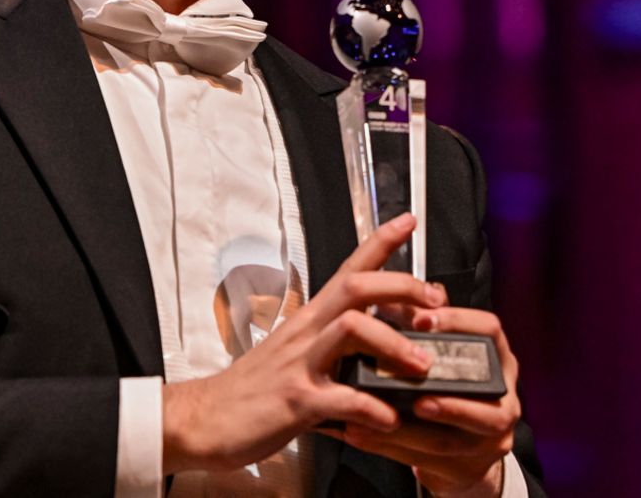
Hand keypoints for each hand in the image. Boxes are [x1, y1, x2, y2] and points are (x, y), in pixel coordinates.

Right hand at [161, 213, 449, 472]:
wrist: (204, 418)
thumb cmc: (251, 389)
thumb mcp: (295, 356)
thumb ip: (333, 346)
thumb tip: (376, 343)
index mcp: (309, 319)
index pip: (348, 268)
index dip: (380, 243)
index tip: (407, 222)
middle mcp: (305, 333)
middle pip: (356, 287)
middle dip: (402, 286)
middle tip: (436, 301)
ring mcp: (300, 364)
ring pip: (351, 330)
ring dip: (394, 344)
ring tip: (421, 366)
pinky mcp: (295, 401)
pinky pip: (342, 398)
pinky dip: (373, 408)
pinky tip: (389, 418)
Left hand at [331, 306, 520, 496]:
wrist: (462, 448)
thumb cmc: (448, 388)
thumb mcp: (441, 352)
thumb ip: (421, 325)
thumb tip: (389, 298)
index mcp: (495, 357)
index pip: (489, 329)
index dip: (457, 322)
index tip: (422, 320)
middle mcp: (502, 394)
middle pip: (485, 393)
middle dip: (447, 398)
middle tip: (414, 396)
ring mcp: (491, 435)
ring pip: (453, 436)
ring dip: (410, 429)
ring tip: (378, 416)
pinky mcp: (469, 465)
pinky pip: (429, 459)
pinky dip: (392, 447)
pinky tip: (364, 434)